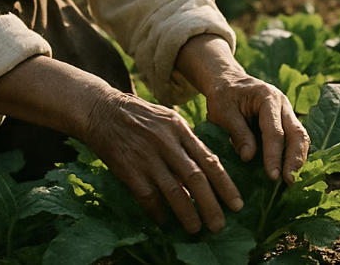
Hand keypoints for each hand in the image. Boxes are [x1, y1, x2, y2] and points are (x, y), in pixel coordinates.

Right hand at [84, 89, 243, 233]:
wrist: (103, 111)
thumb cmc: (140, 117)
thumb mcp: (167, 119)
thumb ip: (186, 141)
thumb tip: (207, 170)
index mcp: (178, 128)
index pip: (209, 160)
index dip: (225, 185)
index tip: (237, 204)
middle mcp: (165, 142)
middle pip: (195, 178)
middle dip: (211, 205)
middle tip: (220, 225)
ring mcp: (147, 156)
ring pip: (174, 192)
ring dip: (188, 214)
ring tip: (196, 229)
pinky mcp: (129, 170)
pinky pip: (149, 198)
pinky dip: (159, 212)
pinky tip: (164, 221)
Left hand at [176, 35, 309, 184]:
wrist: (226, 80)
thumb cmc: (223, 95)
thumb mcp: (222, 110)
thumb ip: (237, 132)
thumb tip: (249, 157)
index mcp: (267, 97)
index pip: (275, 131)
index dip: (274, 155)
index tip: (272, 175)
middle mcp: (282, 103)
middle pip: (297, 133)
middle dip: (295, 158)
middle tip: (289, 181)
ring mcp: (286, 111)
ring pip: (300, 136)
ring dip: (298, 158)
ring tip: (291, 180)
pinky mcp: (285, 120)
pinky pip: (294, 138)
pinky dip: (294, 154)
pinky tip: (289, 170)